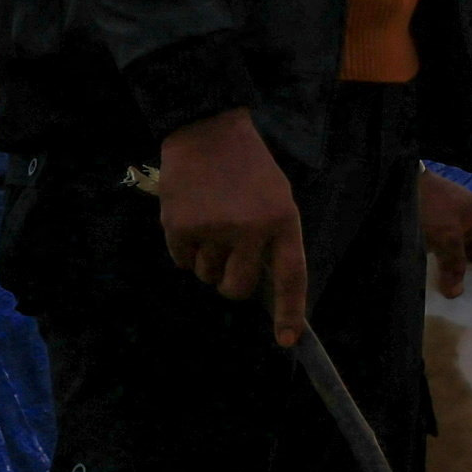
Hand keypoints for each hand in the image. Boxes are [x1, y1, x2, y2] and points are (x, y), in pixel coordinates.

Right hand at [156, 111, 314, 346]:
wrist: (206, 131)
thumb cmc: (247, 168)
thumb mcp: (277, 197)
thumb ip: (273, 238)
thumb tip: (264, 287)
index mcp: (282, 220)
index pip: (291, 276)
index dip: (290, 312)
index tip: (287, 341)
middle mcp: (250, 229)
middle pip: (238, 288)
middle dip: (231, 285)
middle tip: (230, 259)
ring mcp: (213, 230)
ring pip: (208, 277)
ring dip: (208, 260)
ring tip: (211, 221)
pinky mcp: (180, 228)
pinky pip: (183, 263)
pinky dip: (185, 249)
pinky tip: (191, 218)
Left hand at [416, 169, 471, 295]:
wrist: (399, 185)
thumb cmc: (431, 206)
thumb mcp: (446, 236)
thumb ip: (454, 265)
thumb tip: (456, 294)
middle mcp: (468, 224)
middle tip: (467, 299)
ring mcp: (448, 227)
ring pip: (458, 257)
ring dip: (454, 273)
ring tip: (449, 295)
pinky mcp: (431, 232)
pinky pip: (442, 254)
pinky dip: (440, 267)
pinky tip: (434, 282)